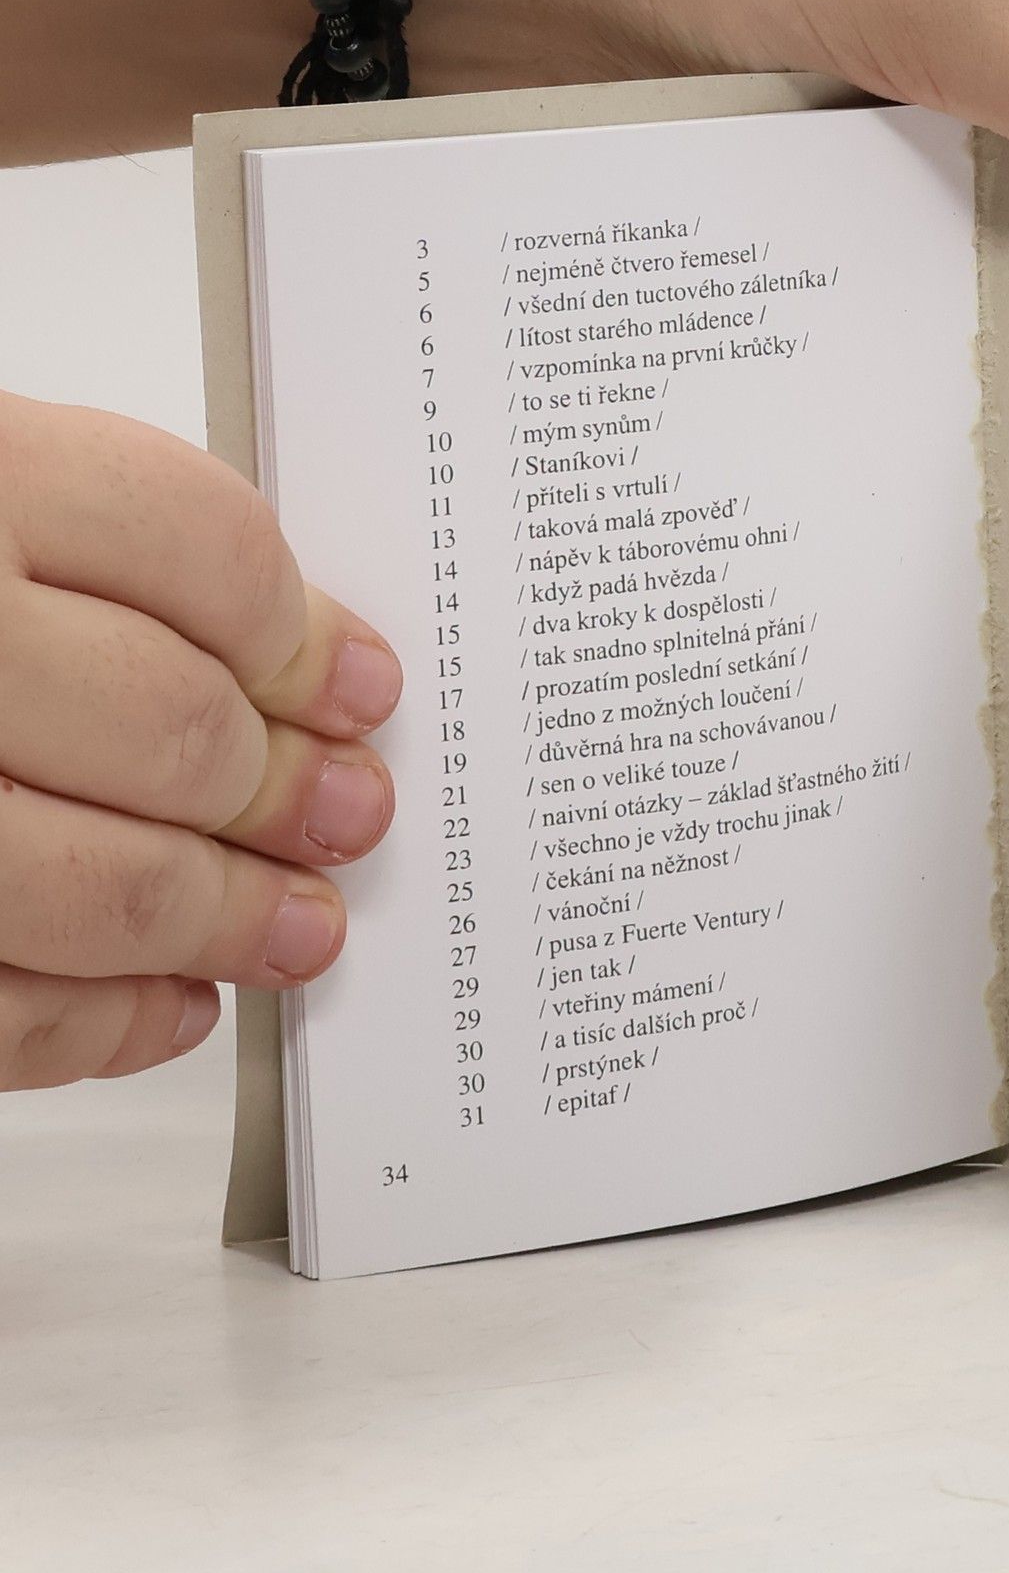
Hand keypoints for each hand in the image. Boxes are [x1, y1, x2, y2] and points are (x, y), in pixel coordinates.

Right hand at [0, 394, 401, 1089]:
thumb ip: (86, 554)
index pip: (196, 549)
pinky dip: (93, 1023)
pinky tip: (164, 1003)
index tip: (357, 685)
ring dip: (222, 920)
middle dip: (284, 790)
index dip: (304, 632)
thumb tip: (299, 667)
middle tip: (347, 816)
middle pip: (170, 727)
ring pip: (93, 885)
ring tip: (294, 928)